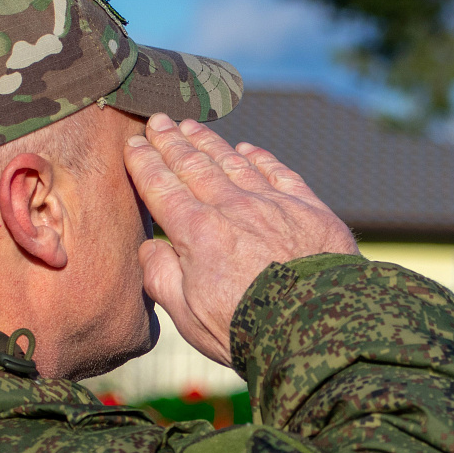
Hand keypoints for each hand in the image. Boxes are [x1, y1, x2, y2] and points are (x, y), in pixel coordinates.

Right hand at [124, 114, 357, 364]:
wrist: (319, 329)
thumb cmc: (247, 331)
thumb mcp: (187, 316)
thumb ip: (162, 278)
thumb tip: (151, 249)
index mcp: (197, 233)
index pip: (162, 188)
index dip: (145, 163)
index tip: (134, 144)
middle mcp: (233, 208)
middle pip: (195, 166)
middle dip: (172, 142)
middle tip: (159, 121)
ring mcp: (273, 204)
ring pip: (234, 162)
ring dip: (210, 142)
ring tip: (192, 126)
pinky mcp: (309, 209)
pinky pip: (279, 173)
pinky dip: (261, 158)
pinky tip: (249, 149)